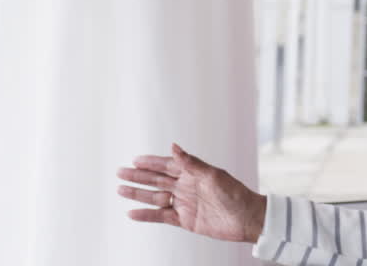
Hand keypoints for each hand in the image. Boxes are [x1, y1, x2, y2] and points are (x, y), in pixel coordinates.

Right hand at [117, 143, 266, 242]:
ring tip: (120, 189)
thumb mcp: (213, 175)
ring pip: (156, 197)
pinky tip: (132, 213)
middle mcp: (187, 186)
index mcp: (194, 173)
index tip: (135, 159)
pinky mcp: (184, 220)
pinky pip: (161, 216)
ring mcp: (184, 203)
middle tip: (120, 172)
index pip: (168, 165)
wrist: (247, 219)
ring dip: (138, 194)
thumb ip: (191, 163)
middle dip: (139, 176)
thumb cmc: (235, 194)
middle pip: (157, 180)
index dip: (151, 162)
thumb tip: (174, 146)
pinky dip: (146, 215)